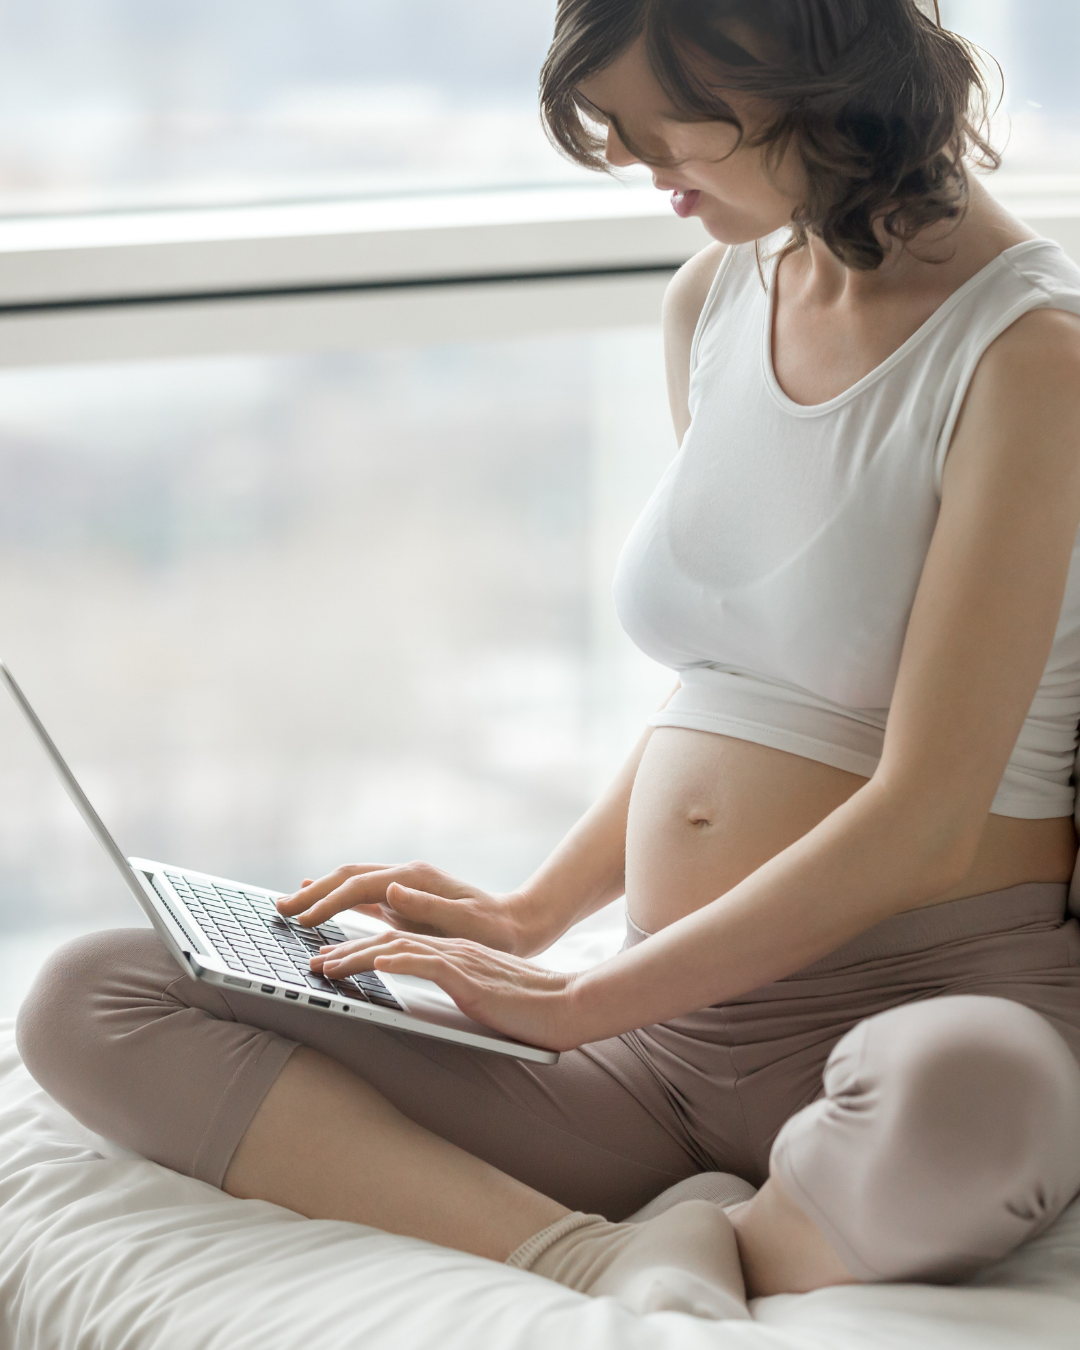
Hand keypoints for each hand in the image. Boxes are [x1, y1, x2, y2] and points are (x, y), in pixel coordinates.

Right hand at [276, 862, 540, 955]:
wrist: (517, 924)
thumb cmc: (494, 930)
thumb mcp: (465, 921)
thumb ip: (428, 906)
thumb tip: (391, 889)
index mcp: (415, 879)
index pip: (359, 887)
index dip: (327, 902)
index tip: (302, 919)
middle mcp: (406, 877)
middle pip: (348, 878)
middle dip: (313, 893)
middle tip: (280, 910)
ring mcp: (404, 887)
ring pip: (351, 884)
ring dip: (320, 893)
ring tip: (290, 905)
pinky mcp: (406, 900)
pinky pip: (363, 897)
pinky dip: (339, 899)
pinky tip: (322, 903)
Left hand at [311, 930, 582, 1051]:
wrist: (567, 1005)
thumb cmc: (531, 1008)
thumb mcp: (484, 996)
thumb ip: (459, 989)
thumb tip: (439, 998)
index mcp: (454, 954)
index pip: (399, 946)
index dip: (362, 951)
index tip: (333, 959)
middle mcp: (453, 951)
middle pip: (389, 942)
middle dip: (348, 951)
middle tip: (317, 962)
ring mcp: (460, 961)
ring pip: (399, 950)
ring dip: (359, 956)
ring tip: (329, 966)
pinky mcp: (469, 978)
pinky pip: (427, 964)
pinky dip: (399, 961)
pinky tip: (376, 964)